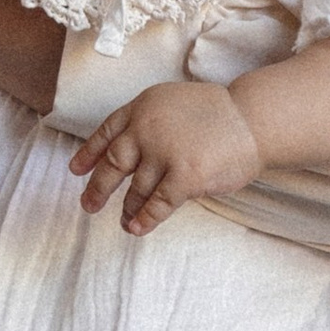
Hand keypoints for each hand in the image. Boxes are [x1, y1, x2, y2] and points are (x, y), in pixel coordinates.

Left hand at [69, 79, 258, 233]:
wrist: (253, 118)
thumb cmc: (219, 112)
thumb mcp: (172, 102)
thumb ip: (149, 122)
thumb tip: (126, 151)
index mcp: (142, 107)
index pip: (106, 132)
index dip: (89, 153)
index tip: (76, 170)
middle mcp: (146, 129)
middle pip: (113, 164)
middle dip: (97, 188)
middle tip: (88, 205)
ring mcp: (163, 154)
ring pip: (135, 189)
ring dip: (126, 208)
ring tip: (123, 221)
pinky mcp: (183, 178)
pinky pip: (157, 205)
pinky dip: (144, 219)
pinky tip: (136, 228)